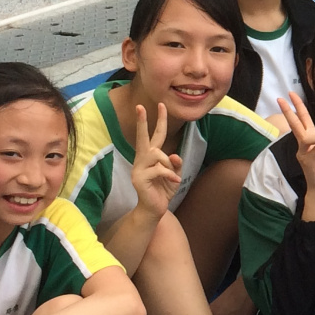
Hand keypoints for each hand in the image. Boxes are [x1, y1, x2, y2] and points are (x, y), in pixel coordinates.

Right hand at [130, 103, 182, 217]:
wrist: (154, 209)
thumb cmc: (163, 190)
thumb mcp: (174, 175)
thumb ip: (176, 164)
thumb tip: (175, 155)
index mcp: (150, 157)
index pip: (154, 135)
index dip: (158, 121)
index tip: (160, 105)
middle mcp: (141, 160)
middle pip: (143, 138)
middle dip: (143, 122)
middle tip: (140, 106)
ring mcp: (138, 168)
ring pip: (157, 154)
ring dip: (169, 164)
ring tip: (173, 177)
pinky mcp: (139, 178)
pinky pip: (159, 169)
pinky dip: (170, 174)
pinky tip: (175, 182)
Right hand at [278, 91, 314, 193]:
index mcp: (311, 138)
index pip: (303, 119)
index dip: (298, 106)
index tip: (291, 94)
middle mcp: (305, 143)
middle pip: (295, 123)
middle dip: (289, 110)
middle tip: (280, 97)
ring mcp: (303, 152)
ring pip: (306, 136)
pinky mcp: (306, 160)